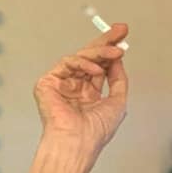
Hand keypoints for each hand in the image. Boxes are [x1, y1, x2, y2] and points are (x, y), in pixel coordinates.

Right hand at [33, 24, 128, 153]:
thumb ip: (118, 80)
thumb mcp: (117, 102)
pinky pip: (67, 63)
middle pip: (90, 58)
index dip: (111, 52)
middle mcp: (75, 88)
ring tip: (115, 51)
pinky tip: (96, 69)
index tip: (123, 37)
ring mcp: (61, 84)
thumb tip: (119, 59)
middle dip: (106, 42)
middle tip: (120, 30)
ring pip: (81, 58)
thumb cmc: (95, 132)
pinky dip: (83, 63)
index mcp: (89, 95)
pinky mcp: (48, 82)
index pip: (100, 67)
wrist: (77, 143)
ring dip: (100, 52)